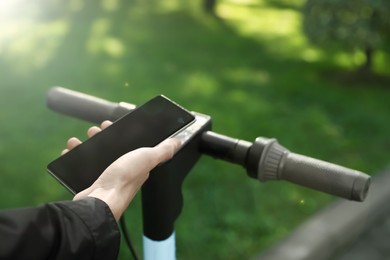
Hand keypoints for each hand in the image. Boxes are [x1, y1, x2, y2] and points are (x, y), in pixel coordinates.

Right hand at [63, 120, 181, 220]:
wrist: (100, 200)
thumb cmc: (124, 180)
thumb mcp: (147, 158)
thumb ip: (162, 151)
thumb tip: (177, 142)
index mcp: (137, 165)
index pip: (131, 145)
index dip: (122, 133)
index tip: (111, 124)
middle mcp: (123, 171)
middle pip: (112, 149)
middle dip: (102, 136)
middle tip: (94, 129)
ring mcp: (107, 177)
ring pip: (96, 156)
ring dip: (87, 145)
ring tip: (78, 139)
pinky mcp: (92, 182)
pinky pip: (82, 166)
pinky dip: (75, 157)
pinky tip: (69, 151)